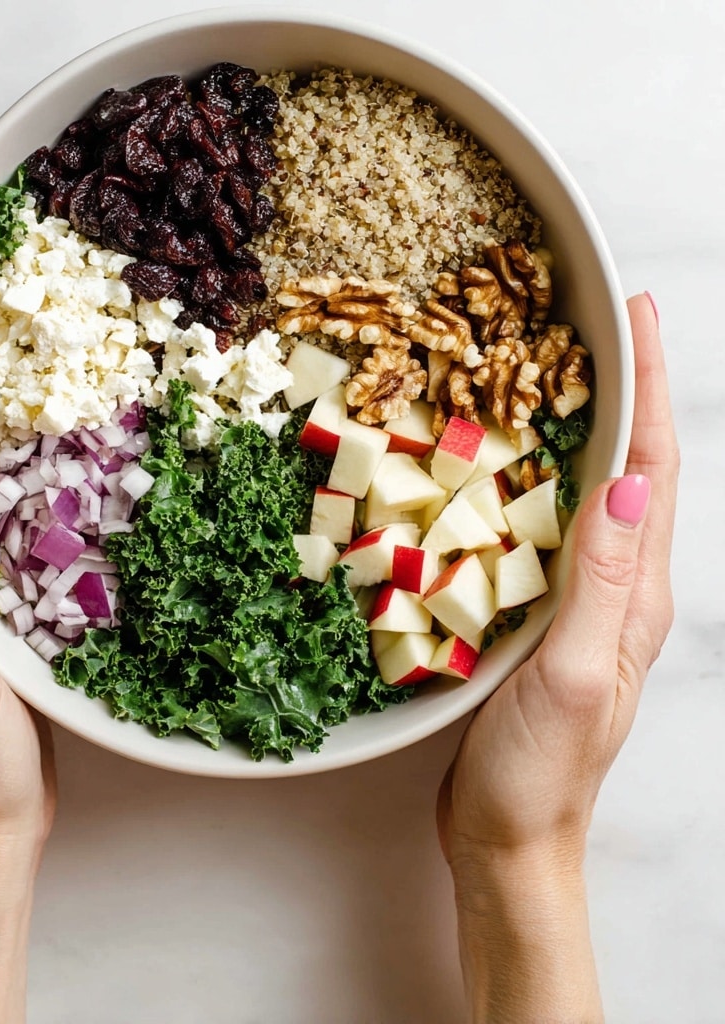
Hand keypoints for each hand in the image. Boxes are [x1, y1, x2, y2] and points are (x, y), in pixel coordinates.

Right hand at [437, 293, 677, 1021]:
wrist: (506, 839)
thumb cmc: (539, 772)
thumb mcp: (568, 677)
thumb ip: (597, 583)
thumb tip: (620, 484)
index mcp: (635, 595)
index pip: (650, 471)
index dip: (648, 388)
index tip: (638, 314)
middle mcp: (616, 588)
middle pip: (632, 467)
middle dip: (624, 387)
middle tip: (599, 320)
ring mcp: (579, 600)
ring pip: (589, 490)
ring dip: (583, 422)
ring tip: (553, 368)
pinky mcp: (538, 613)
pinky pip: (546, 526)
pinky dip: (534, 476)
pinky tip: (504, 461)